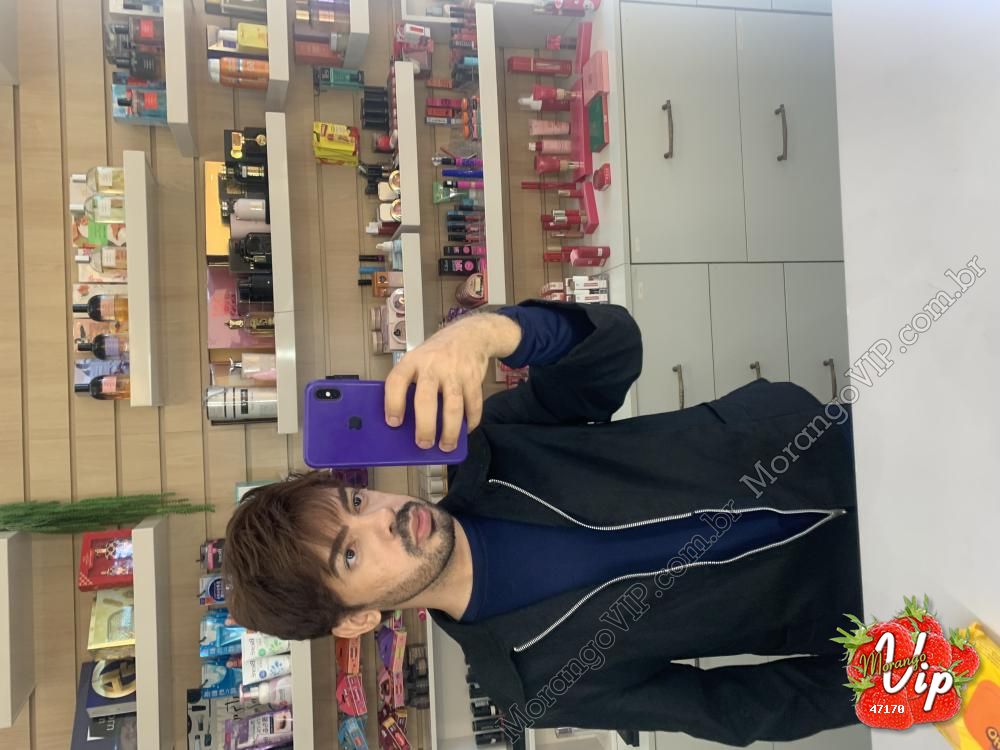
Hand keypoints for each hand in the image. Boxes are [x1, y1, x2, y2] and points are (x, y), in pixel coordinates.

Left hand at [384, 313, 521, 451]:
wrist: (470, 334)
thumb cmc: (437, 354)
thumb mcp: (418, 360)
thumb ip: (411, 384)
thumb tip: (404, 421)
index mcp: (412, 361)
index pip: (397, 381)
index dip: (393, 403)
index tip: (393, 423)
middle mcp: (432, 366)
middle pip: (426, 399)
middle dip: (425, 426)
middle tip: (423, 444)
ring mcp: (455, 372)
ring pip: (453, 406)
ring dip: (450, 431)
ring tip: (446, 446)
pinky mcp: (474, 377)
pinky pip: (474, 404)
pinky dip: (471, 421)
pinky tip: (466, 430)